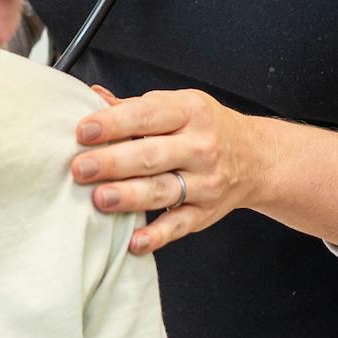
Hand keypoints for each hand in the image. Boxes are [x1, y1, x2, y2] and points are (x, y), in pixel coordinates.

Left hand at [72, 86, 264, 255]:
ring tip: (100, 199)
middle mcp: (200, 146)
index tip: (83, 132)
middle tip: (82, 168)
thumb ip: (134, 107)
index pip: (147, 115)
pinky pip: (179, 225)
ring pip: (163, 190)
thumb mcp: (178, 106)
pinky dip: (157, 236)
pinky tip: (134, 241)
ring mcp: (205, 182)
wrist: (255, 158)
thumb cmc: (205, 128)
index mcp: (189, 112)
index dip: (113, 124)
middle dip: (114, 162)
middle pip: (152, 155)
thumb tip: (92, 96)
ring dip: (130, 196)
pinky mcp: (205, 213)